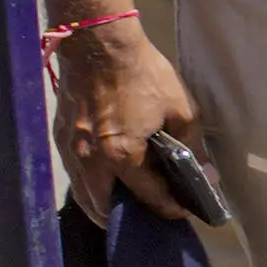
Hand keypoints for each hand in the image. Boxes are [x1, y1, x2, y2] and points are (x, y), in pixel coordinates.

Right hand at [55, 27, 201, 222]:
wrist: (99, 46)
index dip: (169, 208)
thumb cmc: (142, 75)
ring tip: (128, 205)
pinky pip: (74, 177)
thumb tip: (207, 175)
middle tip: (150, 214)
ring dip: (105, 207)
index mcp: (122, 156)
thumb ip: (192, 147)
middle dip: (128, 219)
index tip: (182, 212)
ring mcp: (70, 152)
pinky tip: (106, 181)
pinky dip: (89, 188)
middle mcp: (90, 162)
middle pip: (105, 209)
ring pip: (84, 197)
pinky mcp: (60, 140)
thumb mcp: (180, 108)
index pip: (147, 196)